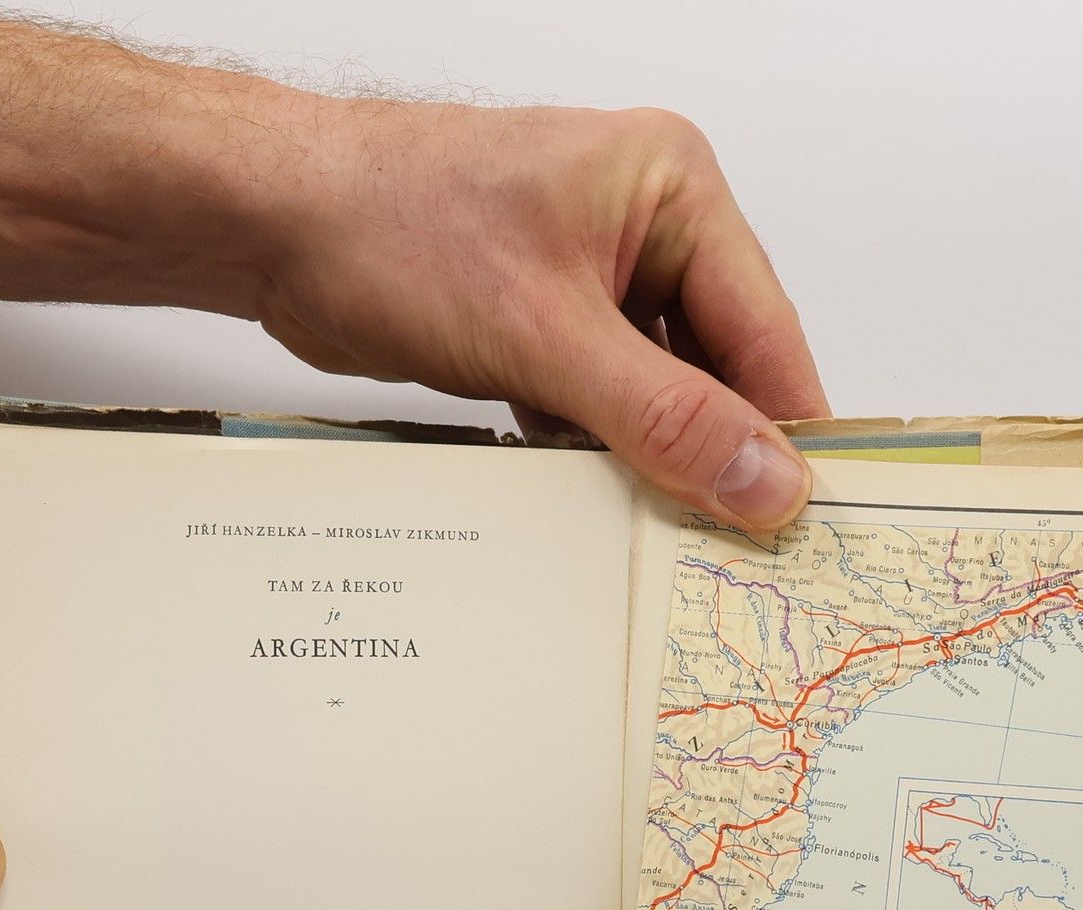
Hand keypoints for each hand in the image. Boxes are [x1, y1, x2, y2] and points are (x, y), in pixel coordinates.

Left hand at [252, 101, 829, 531]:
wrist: (274, 223)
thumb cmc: (393, 225)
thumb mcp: (547, 334)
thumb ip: (665, 416)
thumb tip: (764, 479)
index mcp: (672, 190)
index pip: (765, 329)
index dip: (788, 427)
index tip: (808, 515)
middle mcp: (645, 229)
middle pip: (718, 368)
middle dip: (719, 452)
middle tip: (740, 546)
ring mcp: (592, 281)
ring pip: (659, 397)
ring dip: (656, 462)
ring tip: (673, 539)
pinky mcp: (545, 327)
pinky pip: (602, 408)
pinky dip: (600, 456)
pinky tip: (599, 506)